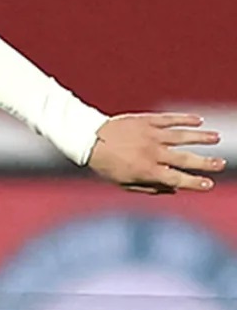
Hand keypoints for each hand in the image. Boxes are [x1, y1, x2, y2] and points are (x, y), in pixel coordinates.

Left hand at [87, 113, 224, 193]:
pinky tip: (198, 120)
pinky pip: (169, 119)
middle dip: (205, 162)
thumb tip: (174, 190)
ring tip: (216, 138)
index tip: (209, 184)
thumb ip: (150, 188)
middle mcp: (152, 153)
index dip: (195, 182)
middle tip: (221, 164)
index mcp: (147, 171)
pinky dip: (184, 119)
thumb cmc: (106, 165)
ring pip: (181, 136)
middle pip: (184, 159)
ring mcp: (150, 135)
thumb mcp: (124, 183)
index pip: (177, 179)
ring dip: (201, 137)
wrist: (88, 139)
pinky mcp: (145, 120)